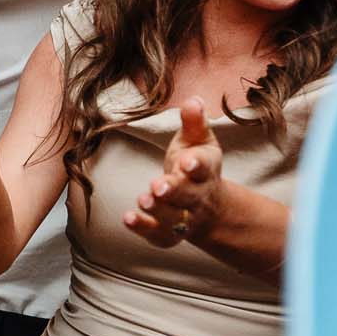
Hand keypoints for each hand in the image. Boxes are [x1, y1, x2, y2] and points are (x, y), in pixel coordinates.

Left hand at [124, 99, 224, 247]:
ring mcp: (184, 216)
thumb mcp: (198, 141)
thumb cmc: (195, 165)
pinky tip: (127, 218)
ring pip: (174, 217)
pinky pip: (159, 236)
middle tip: (158, 186)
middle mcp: (197, 195)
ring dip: (158, 210)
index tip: (187, 161)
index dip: (196, 164)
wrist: (209, 207)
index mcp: (206, 169)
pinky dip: (144, 228)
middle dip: (174, 190)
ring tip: (144, 199)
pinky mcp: (169, 232)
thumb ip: (194, 123)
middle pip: (188, 195)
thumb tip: (193, 100)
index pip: (204, 167)